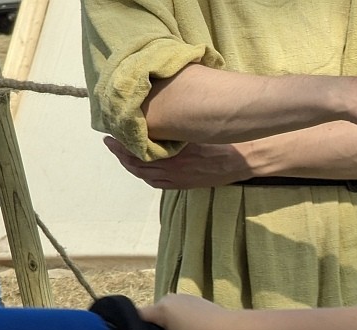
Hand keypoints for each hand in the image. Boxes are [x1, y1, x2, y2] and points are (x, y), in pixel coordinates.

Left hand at [103, 136, 252, 188]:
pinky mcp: (186, 184)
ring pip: (146, 175)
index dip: (122, 145)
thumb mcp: (197, 127)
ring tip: (122, 154)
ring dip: (131, 165)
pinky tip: (142, 168)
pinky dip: (145, 175)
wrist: (246, 158)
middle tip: (110, 142)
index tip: (110, 133)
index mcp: (175, 156)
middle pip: (137, 166)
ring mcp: (180, 179)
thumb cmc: (225, 138)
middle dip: (121, 154)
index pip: (138, 152)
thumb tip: (156, 118)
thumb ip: (175, 126)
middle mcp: (174, 171)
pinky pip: (158, 182)